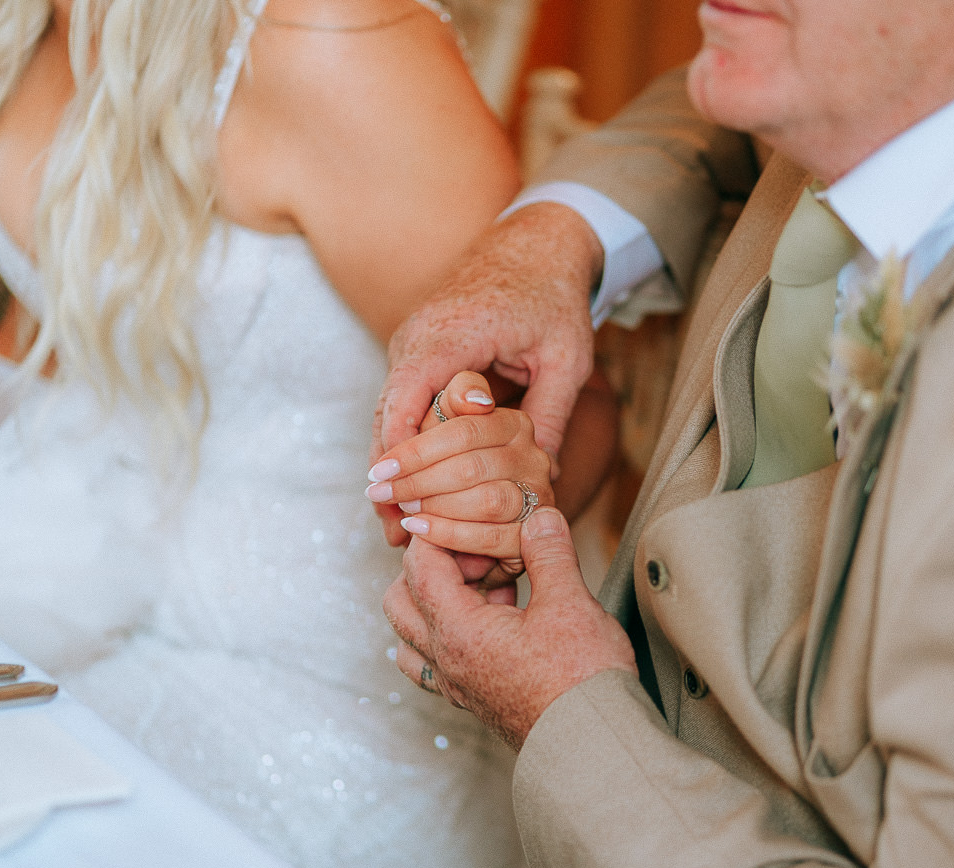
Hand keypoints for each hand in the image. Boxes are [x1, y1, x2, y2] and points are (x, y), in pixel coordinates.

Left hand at [368, 371, 554, 585]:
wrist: (478, 513)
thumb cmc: (455, 461)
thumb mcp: (449, 423)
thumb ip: (454, 399)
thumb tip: (474, 402)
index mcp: (515, 423)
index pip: (463, 432)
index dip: (415, 452)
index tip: (379, 470)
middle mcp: (534, 457)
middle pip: (471, 468)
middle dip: (417, 482)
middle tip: (382, 493)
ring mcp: (540, 496)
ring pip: (487, 502)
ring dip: (435, 508)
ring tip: (403, 509)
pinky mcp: (535, 531)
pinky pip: (493, 537)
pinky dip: (450, 535)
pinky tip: (420, 530)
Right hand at [372, 203, 602, 545]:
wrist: (535, 245)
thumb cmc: (553, 298)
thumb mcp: (566, 360)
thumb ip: (550, 417)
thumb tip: (545, 481)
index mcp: (450, 335)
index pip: (407, 400)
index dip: (400, 456)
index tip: (400, 505)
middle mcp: (416, 337)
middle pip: (387, 415)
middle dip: (388, 477)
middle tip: (393, 535)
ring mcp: (410, 343)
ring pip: (388, 412)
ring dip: (391, 465)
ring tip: (394, 525)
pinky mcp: (415, 351)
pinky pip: (400, 402)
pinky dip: (402, 443)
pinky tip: (409, 487)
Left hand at [384, 506, 637, 749]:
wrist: (593, 747)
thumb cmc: (582, 679)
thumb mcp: (571, 602)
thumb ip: (549, 553)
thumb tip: (538, 515)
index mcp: (457, 630)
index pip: (420, 565)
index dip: (443, 534)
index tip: (477, 524)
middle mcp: (444, 660)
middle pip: (400, 598)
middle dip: (432, 567)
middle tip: (480, 557)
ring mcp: (455, 685)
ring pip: (410, 634)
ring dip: (434, 604)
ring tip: (485, 589)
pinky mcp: (472, 702)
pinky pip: (432, 665)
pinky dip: (446, 637)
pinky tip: (489, 626)